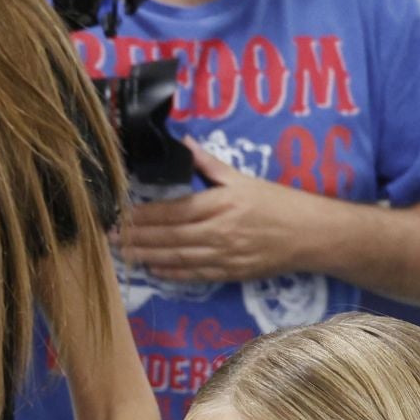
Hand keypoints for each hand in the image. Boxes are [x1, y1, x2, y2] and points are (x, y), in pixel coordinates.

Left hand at [115, 140, 318, 283]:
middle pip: (169, 236)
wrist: (311, 234)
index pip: (172, 211)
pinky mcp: (230, 273)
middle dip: (136, 238)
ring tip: (123, 255)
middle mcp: (219, 231)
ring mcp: (224, 255)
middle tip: (108, 239)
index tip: (121, 215)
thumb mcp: (243, 178)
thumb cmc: (278, 202)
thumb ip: (209, 164)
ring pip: (177, 257)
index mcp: (220, 204)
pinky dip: (171, 274)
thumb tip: (183, 144)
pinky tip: (153, 271)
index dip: (144, 215)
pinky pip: (194, 275)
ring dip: (147, 257)